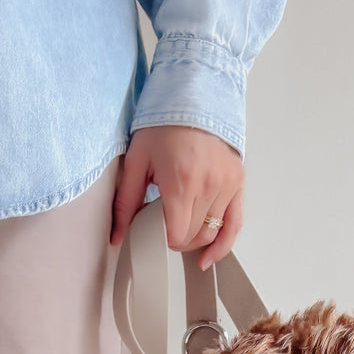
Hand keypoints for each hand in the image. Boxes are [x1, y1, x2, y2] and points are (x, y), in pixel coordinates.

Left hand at [111, 125, 243, 269]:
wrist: (193, 96)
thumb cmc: (163, 124)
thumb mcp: (136, 161)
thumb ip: (126, 203)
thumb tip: (117, 236)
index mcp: (182, 183)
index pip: (176, 235)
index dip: (163, 240)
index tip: (155, 232)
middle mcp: (209, 186)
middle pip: (194, 236)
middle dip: (177, 238)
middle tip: (164, 226)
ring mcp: (226, 185)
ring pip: (212, 233)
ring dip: (196, 239)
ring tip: (183, 234)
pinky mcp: (237, 182)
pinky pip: (234, 224)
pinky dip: (223, 244)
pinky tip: (210, 257)